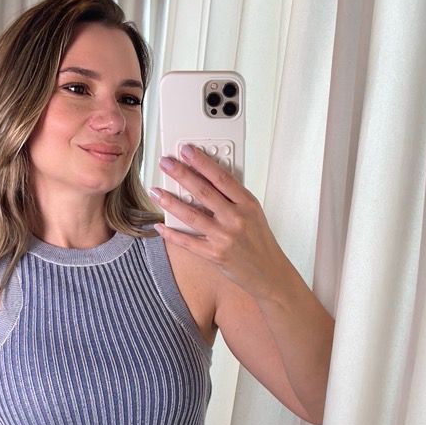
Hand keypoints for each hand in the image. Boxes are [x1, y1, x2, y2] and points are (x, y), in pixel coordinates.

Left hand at [150, 144, 287, 300]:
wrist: (269, 273)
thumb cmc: (260, 243)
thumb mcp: (254, 214)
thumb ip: (233, 198)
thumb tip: (207, 181)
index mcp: (248, 204)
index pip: (222, 177)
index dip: (202, 162)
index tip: (187, 151)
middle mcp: (236, 219)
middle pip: (203, 192)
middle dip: (181, 174)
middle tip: (166, 163)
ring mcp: (225, 237)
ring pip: (191, 215)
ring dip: (170, 202)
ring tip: (155, 191)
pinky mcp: (215, 255)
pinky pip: (188, 242)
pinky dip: (171, 234)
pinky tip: (160, 226)